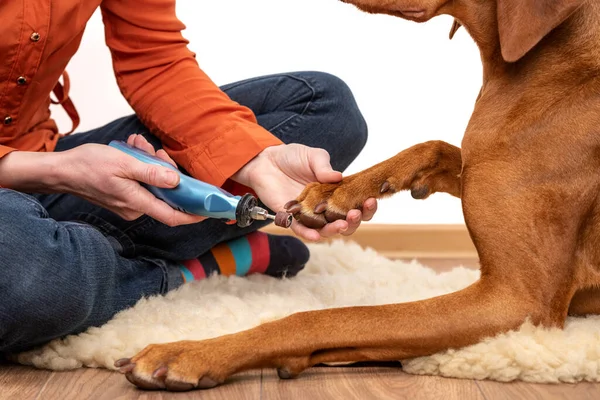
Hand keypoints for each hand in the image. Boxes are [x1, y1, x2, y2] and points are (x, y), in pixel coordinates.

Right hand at [0, 134, 204, 226]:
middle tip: (155, 152)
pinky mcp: (124, 195)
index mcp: (137, 203)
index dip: (193, 214)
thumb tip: (176, 180)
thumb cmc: (88, 166)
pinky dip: (141, 166)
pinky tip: (133, 150)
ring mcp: (129, 203)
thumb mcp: (124, 163)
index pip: (173, 216)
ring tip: (138, 146)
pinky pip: (141, 182)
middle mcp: (135, 207)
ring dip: (151, 164)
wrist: (61, 171)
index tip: (208, 208)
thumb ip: (152, 173)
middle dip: (167, 171)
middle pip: (165, 193)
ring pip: (153, 184)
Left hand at [231, 144, 376, 240]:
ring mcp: (309, 214)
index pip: (355, 204)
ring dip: (336, 230)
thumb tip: (338, 177)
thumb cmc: (292, 157)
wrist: (266, 160)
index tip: (371, 200)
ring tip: (342, 225)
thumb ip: (324, 166)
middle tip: (356, 213)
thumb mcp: (313, 156)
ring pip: (326, 230)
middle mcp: (325, 207)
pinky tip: (316, 236)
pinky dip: (309, 234)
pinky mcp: (290, 217)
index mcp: (336, 193)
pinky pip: (301, 230)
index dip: (366, 205)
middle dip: (355, 221)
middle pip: (345, 222)